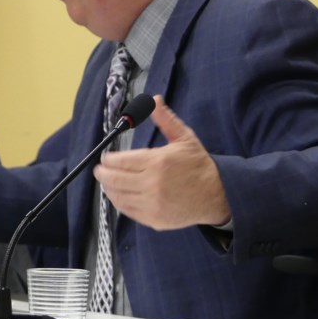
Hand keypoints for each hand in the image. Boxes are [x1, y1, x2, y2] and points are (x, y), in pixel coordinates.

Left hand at [94, 96, 230, 229]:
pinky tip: (119, 195)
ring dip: (108, 188)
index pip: (120, 161)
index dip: (108, 159)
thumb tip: (154, 100)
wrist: (217, 195)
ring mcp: (152, 204)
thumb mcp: (184, 137)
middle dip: (103, 173)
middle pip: (114, 179)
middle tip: (100, 170)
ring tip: (107, 181)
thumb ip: (165, 119)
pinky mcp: (154, 219)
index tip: (106, 158)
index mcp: (157, 162)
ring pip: (118, 196)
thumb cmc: (198, 165)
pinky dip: (119, 202)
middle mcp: (152, 184)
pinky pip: (128, 211)